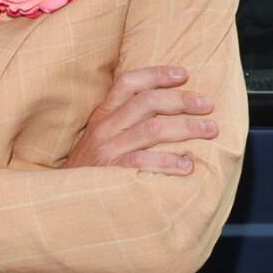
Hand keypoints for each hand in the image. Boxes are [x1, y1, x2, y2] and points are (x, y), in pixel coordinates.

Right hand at [64, 65, 214, 173]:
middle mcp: (104, 128)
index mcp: (103, 115)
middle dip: (182, 100)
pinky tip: (188, 165)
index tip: (183, 74)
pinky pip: (145, 161)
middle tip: (207, 105)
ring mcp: (108, 150)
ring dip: (187, 128)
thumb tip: (166, 108)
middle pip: (147, 102)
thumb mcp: (100, 137)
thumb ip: (124, 122)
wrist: (62, 199)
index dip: (157, 74)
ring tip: (210, 130)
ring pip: (153, 129)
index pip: (128, 83)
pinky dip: (170, 161)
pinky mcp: (112, 172)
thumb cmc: (91, 168)